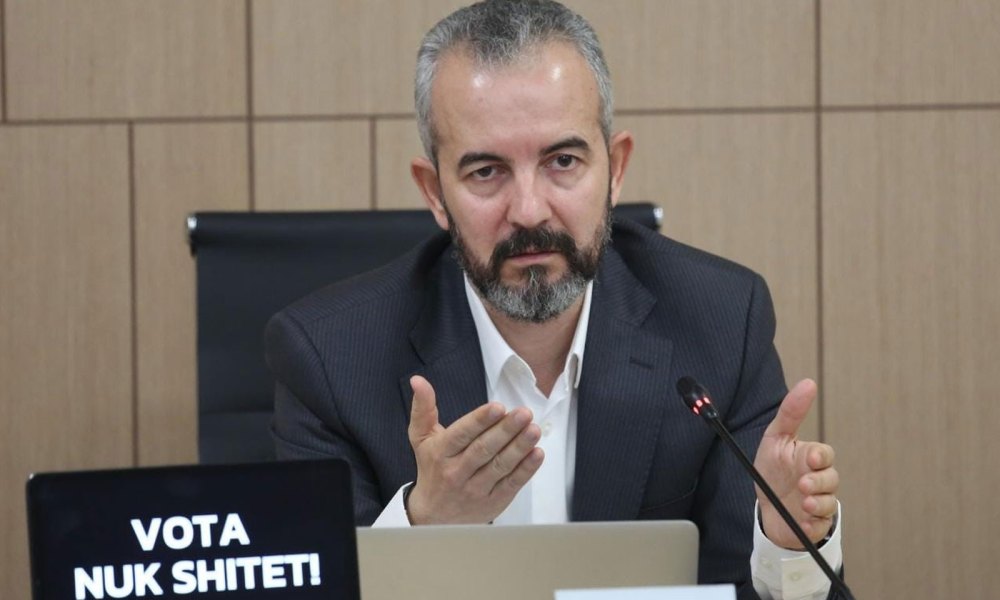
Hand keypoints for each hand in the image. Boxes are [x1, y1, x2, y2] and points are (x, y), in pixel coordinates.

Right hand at [405, 375, 543, 523]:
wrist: (433, 517)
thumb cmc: (431, 468)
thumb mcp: (421, 438)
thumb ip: (423, 408)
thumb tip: (418, 380)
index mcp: (440, 453)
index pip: (461, 435)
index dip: (480, 421)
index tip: (498, 407)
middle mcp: (456, 473)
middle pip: (483, 450)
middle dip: (506, 430)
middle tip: (524, 413)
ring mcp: (475, 490)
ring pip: (500, 466)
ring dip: (519, 447)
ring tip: (534, 429)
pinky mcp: (493, 502)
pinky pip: (511, 484)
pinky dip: (526, 469)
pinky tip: (537, 453)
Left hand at [753, 379, 838, 548]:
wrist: (765, 509)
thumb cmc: (772, 470)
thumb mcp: (775, 439)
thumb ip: (790, 413)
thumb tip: (808, 383)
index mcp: (810, 458)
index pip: (824, 454)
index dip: (820, 456)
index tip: (811, 457)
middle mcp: (819, 479)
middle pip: (831, 478)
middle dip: (819, 481)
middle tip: (803, 483)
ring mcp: (819, 502)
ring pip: (829, 501)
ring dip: (817, 502)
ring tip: (803, 502)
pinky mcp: (817, 523)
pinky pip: (822, 523)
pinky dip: (813, 522)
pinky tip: (803, 520)